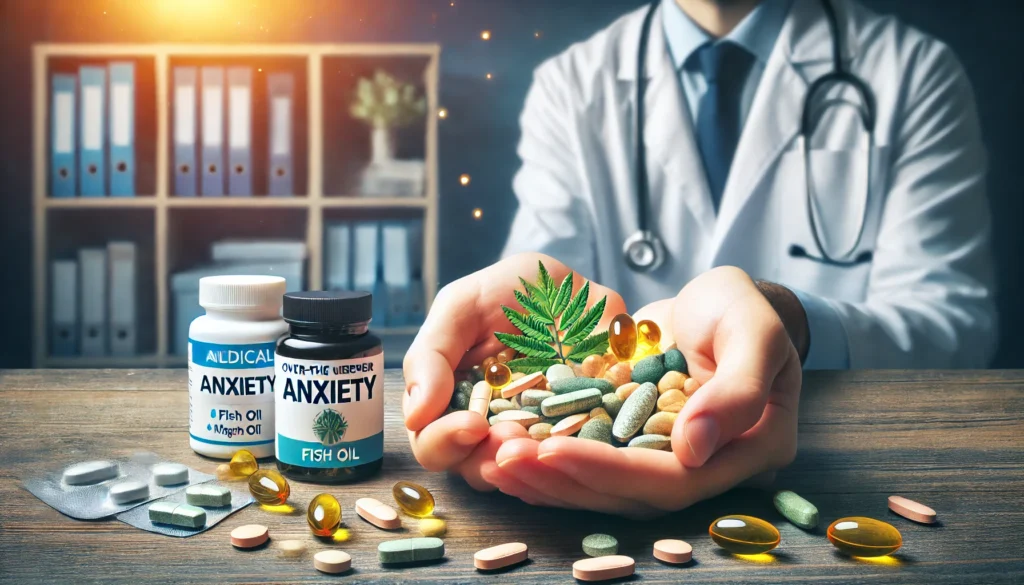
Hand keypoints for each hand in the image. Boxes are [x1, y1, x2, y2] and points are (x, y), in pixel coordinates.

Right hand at [402, 253, 626, 494]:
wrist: (578, 284)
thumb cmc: (513, 292)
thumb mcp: (462, 306)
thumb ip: (431, 354)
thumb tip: (415, 417)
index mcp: (451, 400)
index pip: (432, 443)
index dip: (444, 442)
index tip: (472, 425)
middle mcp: (486, 426)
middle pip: (469, 467)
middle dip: (485, 457)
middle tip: (511, 435)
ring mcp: (530, 435)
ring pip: (515, 474)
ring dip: (523, 462)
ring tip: (540, 439)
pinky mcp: (575, 436)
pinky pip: (564, 463)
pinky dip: (564, 456)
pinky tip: (572, 440)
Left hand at [487, 266, 801, 516]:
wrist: (724, 301)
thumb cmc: (747, 308)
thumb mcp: (756, 331)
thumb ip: (738, 389)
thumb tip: (693, 450)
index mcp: (745, 452)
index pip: (671, 478)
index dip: (610, 470)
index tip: (553, 450)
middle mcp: (704, 468)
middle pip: (629, 492)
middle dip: (563, 479)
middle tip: (504, 460)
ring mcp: (665, 459)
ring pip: (603, 485)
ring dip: (547, 478)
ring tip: (494, 461)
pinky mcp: (633, 443)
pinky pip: (590, 460)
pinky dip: (549, 459)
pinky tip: (506, 450)